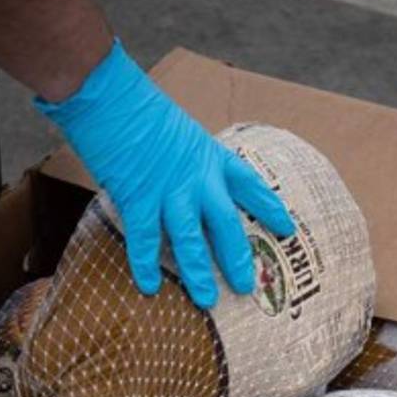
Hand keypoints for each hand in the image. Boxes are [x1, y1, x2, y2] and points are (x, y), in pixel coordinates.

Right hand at [35, 41, 294, 307]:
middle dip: (237, 256)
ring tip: (207, 300)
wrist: (109, 95)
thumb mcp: (174, 130)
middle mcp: (196, 176)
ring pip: (191, 238)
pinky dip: (145, 264)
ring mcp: (168, 188)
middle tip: (247, 286)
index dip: (268, 207)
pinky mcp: (138, 196)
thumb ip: (183, 160)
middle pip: (226, 222)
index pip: (248, 185)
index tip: (287, 227)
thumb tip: (181, 181)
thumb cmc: (136, 106)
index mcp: (209, 155)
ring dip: (199, 272)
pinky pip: (146, 238)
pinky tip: (149, 287)